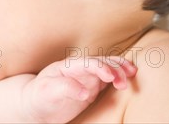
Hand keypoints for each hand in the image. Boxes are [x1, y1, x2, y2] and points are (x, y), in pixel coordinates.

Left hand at [22, 56, 136, 122]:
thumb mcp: (46, 92)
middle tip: (126, 79)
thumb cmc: (39, 97)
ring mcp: (86, 77)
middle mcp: (79, 69)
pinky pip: (108, 79)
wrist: (35, 105)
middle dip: (115, 67)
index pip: (87, 63)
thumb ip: (63, 88)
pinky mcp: (92, 86)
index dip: (100, 67)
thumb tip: (84, 92)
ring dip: (120, 69)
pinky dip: (119, 78)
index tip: (110, 78)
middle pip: (101, 62)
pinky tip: (128, 80)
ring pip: (108, 68)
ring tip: (133, 74)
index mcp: (68, 66)